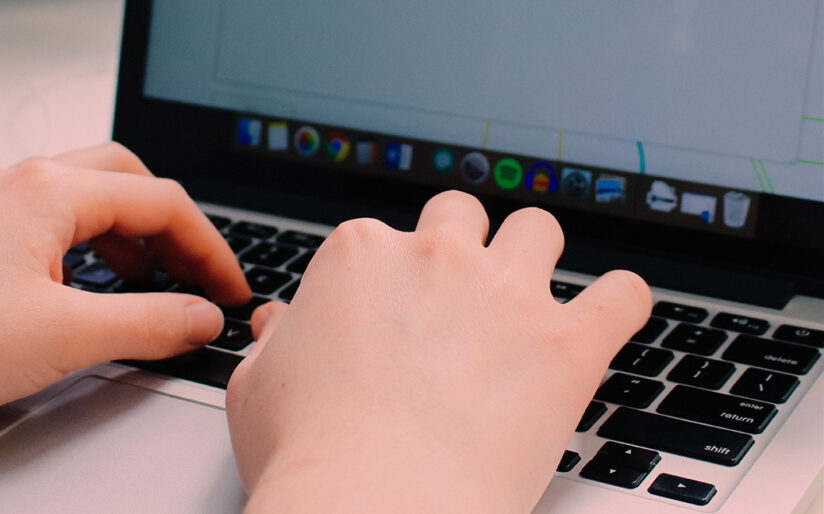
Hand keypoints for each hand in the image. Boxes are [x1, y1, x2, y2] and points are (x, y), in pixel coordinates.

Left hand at [0, 142, 249, 475]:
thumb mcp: (68, 336)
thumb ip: (151, 322)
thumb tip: (201, 316)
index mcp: (49, 192)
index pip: (160, 202)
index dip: (209, 247)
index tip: (229, 288)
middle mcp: (19, 184)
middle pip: (125, 180)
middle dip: (171, 227)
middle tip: (195, 273)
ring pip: (86, 198)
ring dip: (130, 235)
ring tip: (150, 282)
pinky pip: (50, 221)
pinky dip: (88, 247)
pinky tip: (88, 287)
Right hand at [226, 191, 650, 511]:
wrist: (372, 506)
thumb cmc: (309, 455)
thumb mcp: (256, 387)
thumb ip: (271, 342)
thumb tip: (278, 323)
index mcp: (360, 256)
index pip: (382, 237)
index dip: (388, 276)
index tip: (393, 312)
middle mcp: (436, 257)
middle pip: (461, 215)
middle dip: (463, 245)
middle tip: (460, 294)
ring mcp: (506, 294)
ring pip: (538, 229)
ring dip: (535, 255)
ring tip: (529, 296)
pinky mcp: (566, 344)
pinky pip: (622, 295)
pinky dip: (621, 302)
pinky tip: (609, 317)